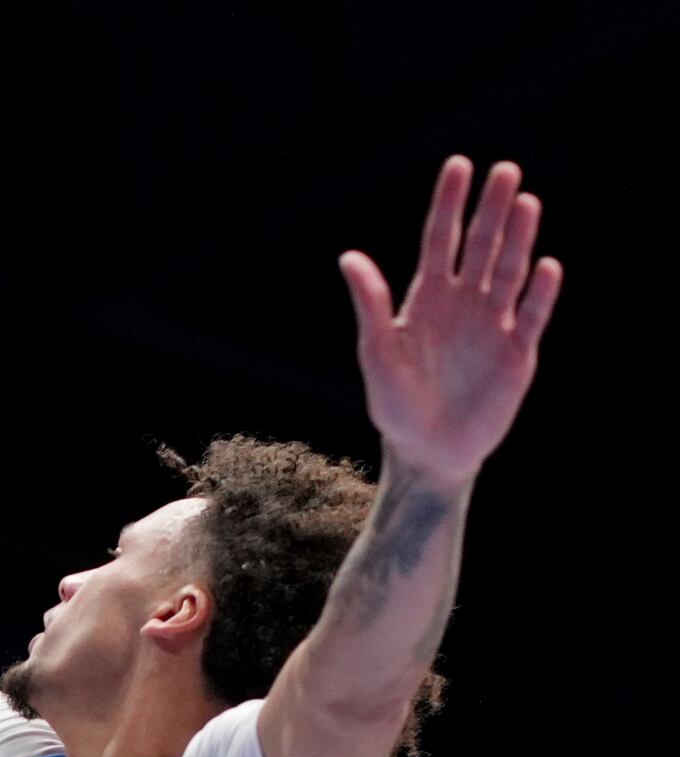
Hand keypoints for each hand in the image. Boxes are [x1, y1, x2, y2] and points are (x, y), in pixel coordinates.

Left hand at [340, 157, 562, 489]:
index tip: (459, 165)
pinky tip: (544, 266)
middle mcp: (465, 304)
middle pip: (483, 246)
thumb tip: (349, 256)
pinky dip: (539, 293)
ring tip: (526, 202)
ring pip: (510, 272)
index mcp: (429, 299)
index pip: (442, 240)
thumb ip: (371, 304)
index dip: (450, 204)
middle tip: (505, 171)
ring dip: (519, 238)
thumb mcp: (378, 353)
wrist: (426, 453)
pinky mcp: (517, 354)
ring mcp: (494, 325)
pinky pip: (531, 316)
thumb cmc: (396, 406)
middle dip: (493, 209)